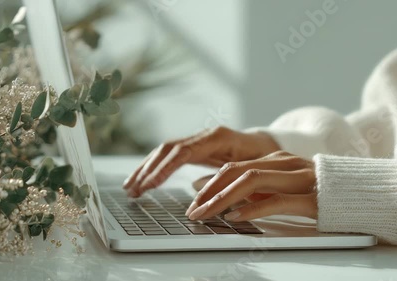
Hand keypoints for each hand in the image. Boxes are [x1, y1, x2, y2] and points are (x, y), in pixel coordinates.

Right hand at [124, 126, 279, 196]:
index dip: (164, 168)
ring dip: (146, 169)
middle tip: (133, 189)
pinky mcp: (194, 148)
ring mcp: (197, 140)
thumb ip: (227, 177)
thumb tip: (197, 189)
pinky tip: (143, 180)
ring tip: (130, 187)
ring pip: (164, 151)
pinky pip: (169, 156)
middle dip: (148, 170)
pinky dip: (154, 168)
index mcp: (218, 138)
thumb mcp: (251, 168)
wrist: (266, 145)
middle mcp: (204, 136)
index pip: (183, 151)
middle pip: (168, 149)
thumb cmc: (263, 158)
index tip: (150, 185)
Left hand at [186, 151, 317, 221]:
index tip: (193, 196)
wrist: (369, 193)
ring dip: (223, 198)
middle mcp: (287, 164)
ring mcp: (300, 178)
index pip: (235, 166)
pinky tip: (235, 216)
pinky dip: (252, 208)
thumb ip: (262, 189)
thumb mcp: (288, 188)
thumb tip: (229, 200)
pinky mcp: (313, 198)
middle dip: (209, 190)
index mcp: (279, 160)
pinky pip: (277, 200)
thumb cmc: (325, 193)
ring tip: (205, 213)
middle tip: (192, 208)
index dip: (211, 182)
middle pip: (237, 170)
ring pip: (252, 180)